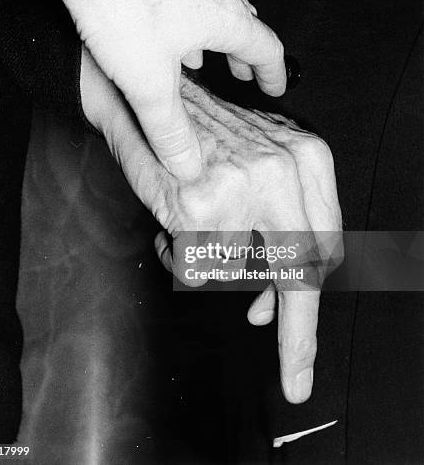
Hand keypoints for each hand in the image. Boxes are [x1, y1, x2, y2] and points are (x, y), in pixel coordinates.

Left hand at [58, 0, 284, 180]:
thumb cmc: (124, 10)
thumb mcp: (149, 85)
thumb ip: (170, 130)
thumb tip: (188, 167)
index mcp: (226, 19)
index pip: (266, 49)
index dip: (273, 73)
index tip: (274, 87)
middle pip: (243, 23)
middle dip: (244, 52)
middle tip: (240, 72)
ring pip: (214, 3)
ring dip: (213, 32)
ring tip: (199, 55)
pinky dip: (186, 12)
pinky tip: (161, 22)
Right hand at [80, 47, 341, 404]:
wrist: (150, 100)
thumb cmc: (201, 137)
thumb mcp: (262, 168)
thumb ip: (280, 229)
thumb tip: (269, 302)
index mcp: (308, 159)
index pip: (325, 249)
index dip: (313, 306)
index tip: (306, 351)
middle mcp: (283, 171)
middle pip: (302, 279)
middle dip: (295, 335)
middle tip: (295, 375)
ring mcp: (242, 189)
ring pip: (233, 276)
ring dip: (211, 267)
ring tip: (195, 229)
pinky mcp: (201, 206)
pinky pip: (195, 271)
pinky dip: (181, 256)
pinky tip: (175, 222)